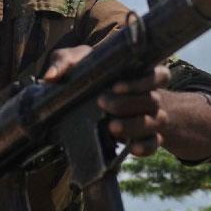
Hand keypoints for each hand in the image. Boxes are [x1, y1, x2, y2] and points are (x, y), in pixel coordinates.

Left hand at [44, 46, 171, 157]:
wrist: (94, 103)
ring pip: (155, 121)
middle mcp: (149, 95)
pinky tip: (132, 149)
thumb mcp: (77, 64)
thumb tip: (51, 77)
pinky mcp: (145, 137)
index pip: (158, 75)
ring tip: (111, 127)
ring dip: (135, 125)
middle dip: (129, 103)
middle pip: (153, 99)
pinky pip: (154, 143)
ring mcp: (150, 117)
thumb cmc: (89, 77)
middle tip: (103, 104)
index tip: (116, 86)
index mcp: (139, 73)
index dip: (143, 80)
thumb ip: (65, 61)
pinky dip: (146, 147)